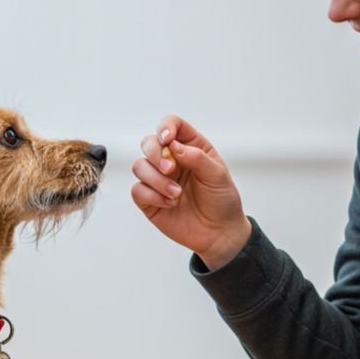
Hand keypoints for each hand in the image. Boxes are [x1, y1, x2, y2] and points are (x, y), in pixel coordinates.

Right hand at [131, 114, 251, 267]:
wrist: (218, 233)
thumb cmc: (221, 201)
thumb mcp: (217, 175)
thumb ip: (197, 157)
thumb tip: (173, 146)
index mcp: (190, 147)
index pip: (172, 126)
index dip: (165, 127)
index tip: (167, 139)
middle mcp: (171, 160)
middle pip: (149, 142)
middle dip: (155, 153)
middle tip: (170, 169)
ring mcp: (158, 180)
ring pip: (139, 166)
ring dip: (156, 179)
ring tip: (176, 194)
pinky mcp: (149, 200)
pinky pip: (137, 190)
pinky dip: (152, 196)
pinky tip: (170, 204)